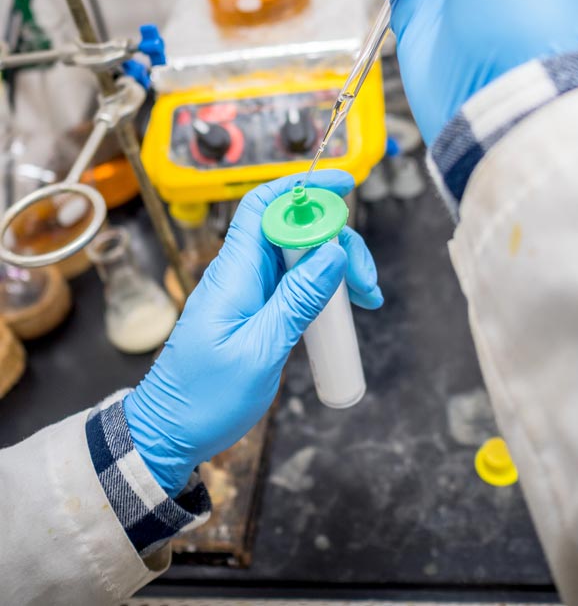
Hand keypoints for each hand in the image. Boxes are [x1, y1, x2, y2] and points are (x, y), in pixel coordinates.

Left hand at [124, 170, 381, 496]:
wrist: (170, 433)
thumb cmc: (206, 398)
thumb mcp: (260, 350)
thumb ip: (298, 299)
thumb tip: (334, 251)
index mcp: (234, 272)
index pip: (265, 206)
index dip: (303, 187)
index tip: (344, 184)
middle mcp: (241, 273)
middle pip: (294, 229)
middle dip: (338, 241)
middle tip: (368, 283)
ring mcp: (249, 291)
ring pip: (301, 256)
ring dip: (337, 268)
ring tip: (367, 300)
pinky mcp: (256, 310)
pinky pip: (295, 283)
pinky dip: (324, 289)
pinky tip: (345, 309)